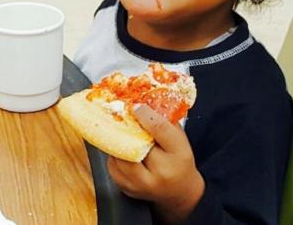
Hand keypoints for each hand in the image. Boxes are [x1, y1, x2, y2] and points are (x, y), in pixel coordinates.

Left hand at [107, 105, 204, 223]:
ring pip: (119, 156)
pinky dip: (114, 154)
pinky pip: (112, 166)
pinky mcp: (127, 189)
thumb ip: (164, 122)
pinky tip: (120, 148)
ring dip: (117, 141)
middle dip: (126, 128)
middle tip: (120, 115)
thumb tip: (142, 102)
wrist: (178, 191)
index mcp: (178, 155)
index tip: (136, 106)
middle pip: (135, 144)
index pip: (160, 130)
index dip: (145, 115)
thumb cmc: (179, 161)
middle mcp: (160, 173)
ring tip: (118, 130)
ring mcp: (142, 184)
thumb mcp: (180, 140)